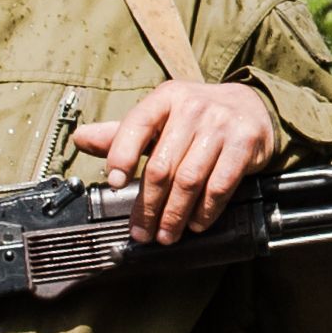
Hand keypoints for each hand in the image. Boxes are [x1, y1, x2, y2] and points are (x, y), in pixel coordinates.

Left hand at [77, 81, 280, 241]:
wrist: (251, 107)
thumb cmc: (197, 118)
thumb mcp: (160, 118)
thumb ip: (122, 134)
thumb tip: (80, 139)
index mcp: (166, 98)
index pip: (136, 124)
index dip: (121, 155)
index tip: (113, 183)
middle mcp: (193, 107)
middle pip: (162, 165)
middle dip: (149, 205)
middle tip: (142, 231)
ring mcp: (221, 125)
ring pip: (189, 180)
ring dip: (175, 215)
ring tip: (166, 235)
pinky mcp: (244, 144)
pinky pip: (220, 186)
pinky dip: (205, 211)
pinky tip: (195, 224)